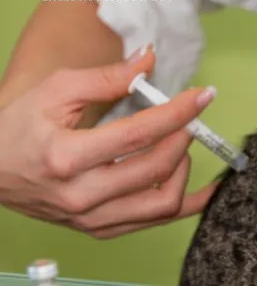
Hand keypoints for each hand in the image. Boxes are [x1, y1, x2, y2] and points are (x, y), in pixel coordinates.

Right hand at [0, 46, 216, 237]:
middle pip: (157, 169)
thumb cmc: (18, 127)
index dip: (179, 112)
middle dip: (184, 137)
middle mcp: (81, 195)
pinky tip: (202, 188)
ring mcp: (91, 218)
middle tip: (189, 117)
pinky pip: (153, 222)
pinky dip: (184, 204)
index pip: (140, 134)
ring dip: (185, 170)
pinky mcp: (98, 230)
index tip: (203, 96)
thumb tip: (150, 61)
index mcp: (67, 156)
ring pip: (162, 204)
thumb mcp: (56, 91)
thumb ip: (107, 77)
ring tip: (179, 145)